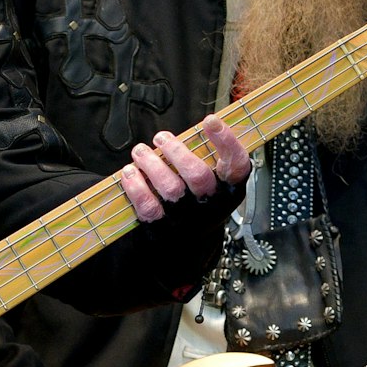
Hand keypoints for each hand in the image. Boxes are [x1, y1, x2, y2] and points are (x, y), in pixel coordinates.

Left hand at [118, 114, 248, 221]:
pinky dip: (136, 186)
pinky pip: (148, 206)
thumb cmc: (198, 203)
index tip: (210, 121)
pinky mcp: (163, 228)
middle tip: (161, 137)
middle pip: (197, 175)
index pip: (236, 165)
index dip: (226, 142)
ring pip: (170, 188)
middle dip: (176, 151)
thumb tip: (195, 128)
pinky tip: (129, 173)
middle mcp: (210, 206)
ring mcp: (187, 219)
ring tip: (140, 151)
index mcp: (228, 190)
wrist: (186, 244)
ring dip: (151, 164)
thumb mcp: (213, 183)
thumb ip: (207, 159)